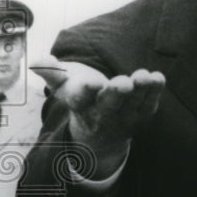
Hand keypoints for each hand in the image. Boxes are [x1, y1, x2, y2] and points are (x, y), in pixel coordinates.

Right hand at [31, 54, 165, 178]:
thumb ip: (53, 73)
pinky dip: (155, 93)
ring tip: (143, 76)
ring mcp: (124, 118)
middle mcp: (102, 115)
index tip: (92, 82)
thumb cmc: (82, 100)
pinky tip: (157, 78)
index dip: (86, 91)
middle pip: (109, 105)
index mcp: (80, 106)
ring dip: (140, 90)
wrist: (100, 135)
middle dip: (116, 93)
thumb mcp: (63, 88)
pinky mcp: (142, 117)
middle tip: (123, 82)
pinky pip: (149, 105)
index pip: (81, 100)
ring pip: (132, 105)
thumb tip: (39, 61)